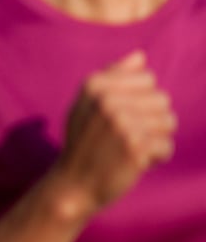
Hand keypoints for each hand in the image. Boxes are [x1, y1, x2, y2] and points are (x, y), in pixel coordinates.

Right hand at [50, 51, 175, 217]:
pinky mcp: (135, 148)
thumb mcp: (86, 105)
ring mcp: (122, 124)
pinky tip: (135, 164)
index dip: (139, 101)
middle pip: (162, 100)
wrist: (72, 186)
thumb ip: (111, 76)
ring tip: (132, 149)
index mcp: (95, 86)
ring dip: (155, 139)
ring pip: (169, 122)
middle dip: (150, 121)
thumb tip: (141, 56)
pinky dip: (156, 159)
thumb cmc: (83, 143)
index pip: (147, 79)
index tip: (119, 118)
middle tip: (125, 138)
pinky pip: (166, 146)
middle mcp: (107, 101)